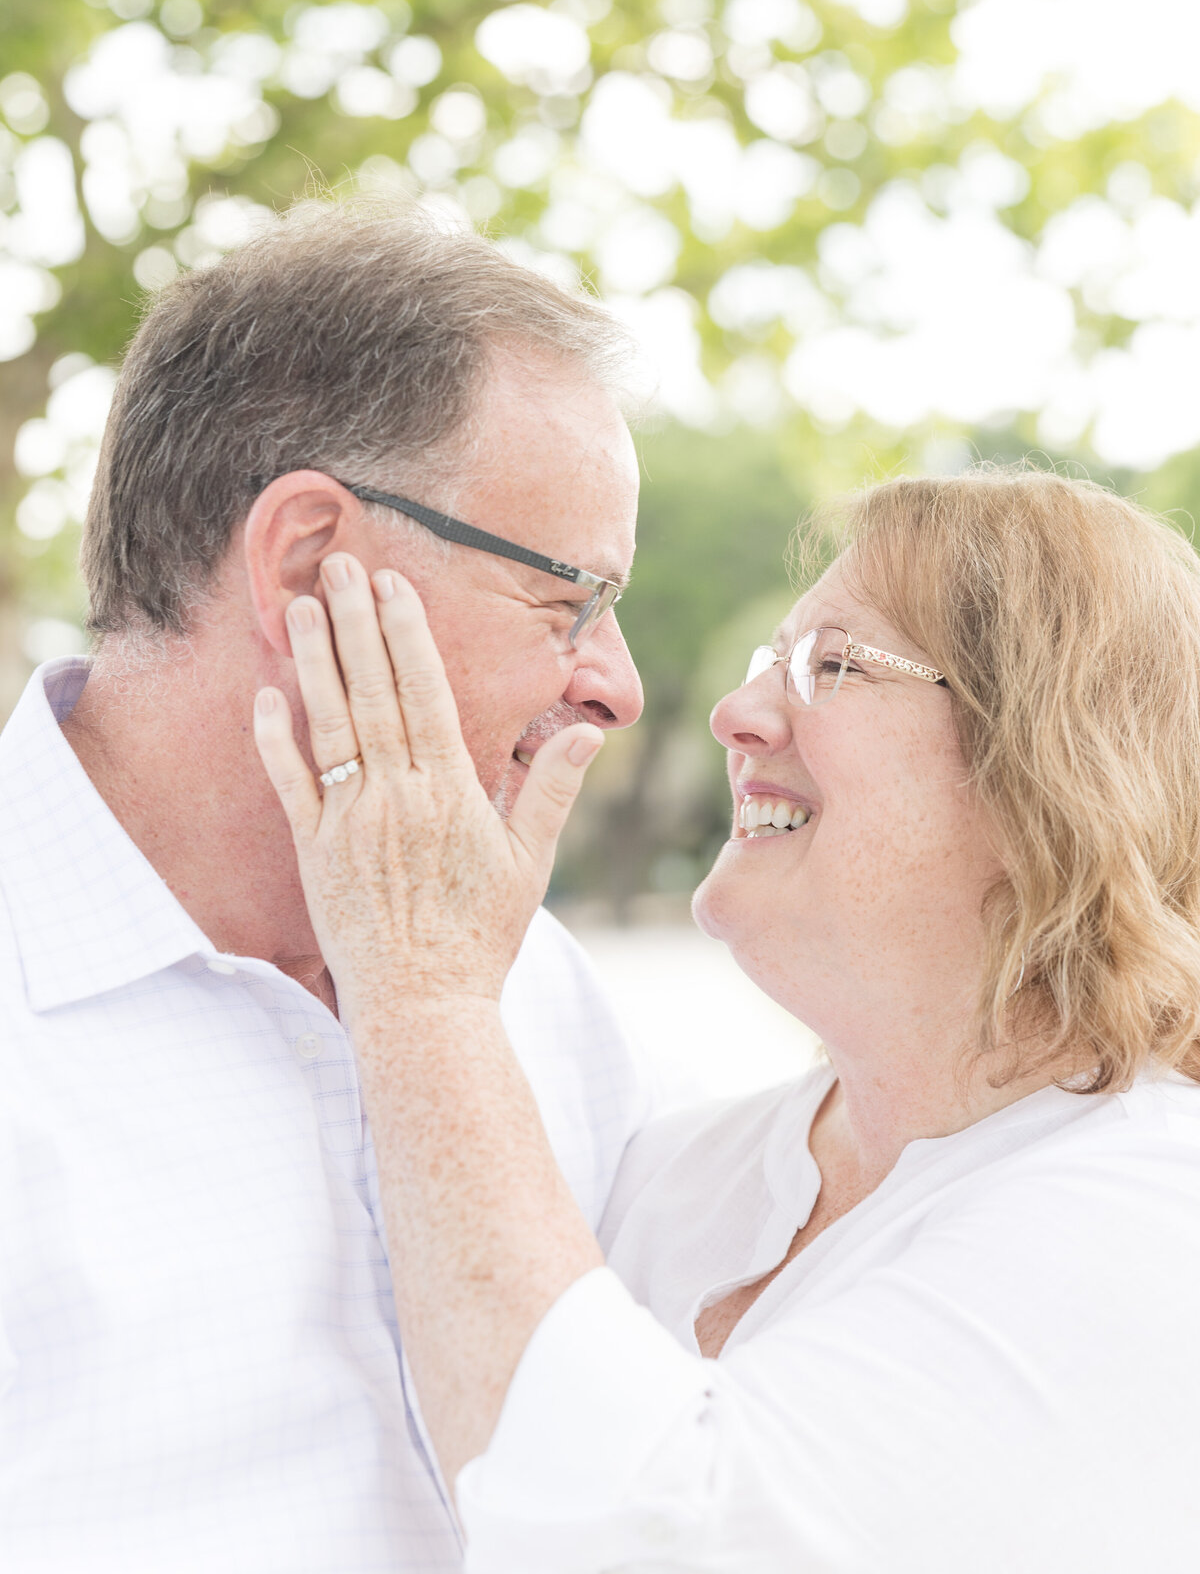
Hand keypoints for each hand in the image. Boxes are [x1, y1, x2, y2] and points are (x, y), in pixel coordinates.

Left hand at [253, 554, 602, 1016]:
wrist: (424, 1009)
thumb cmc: (481, 938)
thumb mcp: (531, 863)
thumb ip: (552, 790)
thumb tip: (589, 732)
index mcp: (451, 791)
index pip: (426, 692)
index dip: (406, 634)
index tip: (394, 585)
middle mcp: (397, 795)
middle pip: (373, 691)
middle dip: (357, 622)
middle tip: (340, 564)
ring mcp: (350, 822)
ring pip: (330, 724)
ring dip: (316, 661)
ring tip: (305, 605)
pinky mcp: (314, 852)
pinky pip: (291, 784)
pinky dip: (276, 739)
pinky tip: (266, 695)